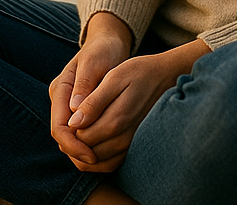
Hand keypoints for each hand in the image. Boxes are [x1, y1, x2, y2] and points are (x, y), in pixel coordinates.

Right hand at [49, 12, 132, 169]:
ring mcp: (68, 106)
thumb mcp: (95, 63)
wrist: (108, 43)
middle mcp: (61, 101)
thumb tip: (74, 111)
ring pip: (70, 139)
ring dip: (84, 151)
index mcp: (60, 89)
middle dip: (78, 152)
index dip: (73, 144)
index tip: (91, 155)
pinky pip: (81, 133)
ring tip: (106, 160)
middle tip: (100, 162)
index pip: (58, 127)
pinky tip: (108, 150)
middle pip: (62, 137)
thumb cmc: (103, 50)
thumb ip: (84, 85)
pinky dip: (91, 144)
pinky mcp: (79, 111)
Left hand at [64, 39, 211, 173]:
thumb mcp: (114, 78)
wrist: (166, 77)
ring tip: (82, 129)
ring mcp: (131, 145)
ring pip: (99, 162)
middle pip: (88, 153)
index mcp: (116, 120)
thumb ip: (93, 102)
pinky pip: (112, 163)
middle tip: (74, 121)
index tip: (71, 113)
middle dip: (75, 142)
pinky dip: (98, 158)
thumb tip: (74, 123)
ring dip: (85, 152)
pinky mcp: (135, 147)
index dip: (70, 129)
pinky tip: (94, 139)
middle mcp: (124, 139)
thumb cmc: (138, 72)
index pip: (81, 137)